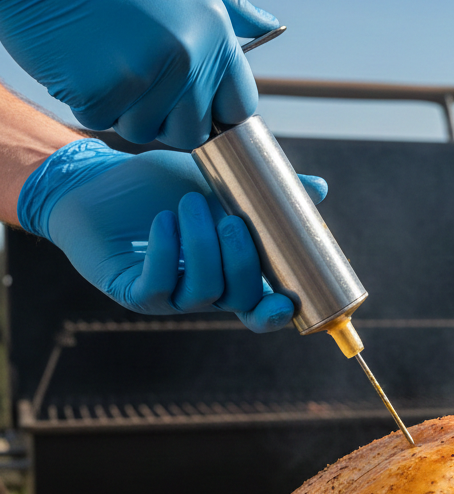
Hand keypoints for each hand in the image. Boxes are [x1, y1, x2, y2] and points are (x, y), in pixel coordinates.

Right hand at [0, 0, 275, 148]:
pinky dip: (89, 101)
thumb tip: (271, 27)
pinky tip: (82, 62)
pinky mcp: (101, 88)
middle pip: (191, 132)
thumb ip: (232, 8)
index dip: (216, 113)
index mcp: (217, 35)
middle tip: (140, 82)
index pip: (239, 108)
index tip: (196, 104)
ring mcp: (145, 75)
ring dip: (124, 110)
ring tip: (109, 63)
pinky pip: (102, 120)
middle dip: (167, 119)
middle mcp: (189, 58)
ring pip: (144, 131)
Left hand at [18, 139, 328, 332]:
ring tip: (189, 205)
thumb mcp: (217, 184)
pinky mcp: (133, 293)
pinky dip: (166, 253)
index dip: (277, 313)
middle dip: (241, 261)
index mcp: (229, 275)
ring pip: (202, 292)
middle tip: (231, 219)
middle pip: (240, 298)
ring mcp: (169, 298)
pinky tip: (163, 222)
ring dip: (201, 248)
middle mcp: (203, 293)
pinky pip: (159, 286)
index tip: (287, 300)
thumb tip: (319, 189)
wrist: (93, 180)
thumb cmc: (157, 186)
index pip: (260, 307)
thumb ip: (265, 193)